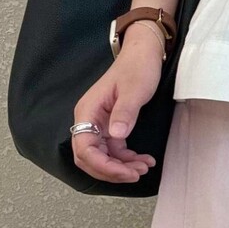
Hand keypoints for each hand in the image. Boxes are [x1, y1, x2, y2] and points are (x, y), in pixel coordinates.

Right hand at [71, 26, 163, 183]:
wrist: (144, 54)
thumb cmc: (137, 67)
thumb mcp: (135, 90)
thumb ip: (125, 113)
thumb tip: (116, 136)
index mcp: (88, 111)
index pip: (84, 148)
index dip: (101, 165)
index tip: (123, 172)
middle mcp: (90, 119)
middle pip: (90, 157)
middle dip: (111, 171)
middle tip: (135, 174)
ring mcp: (100, 124)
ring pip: (103, 156)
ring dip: (121, 167)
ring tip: (143, 168)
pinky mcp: (112, 126)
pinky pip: (115, 150)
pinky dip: (127, 159)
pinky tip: (143, 160)